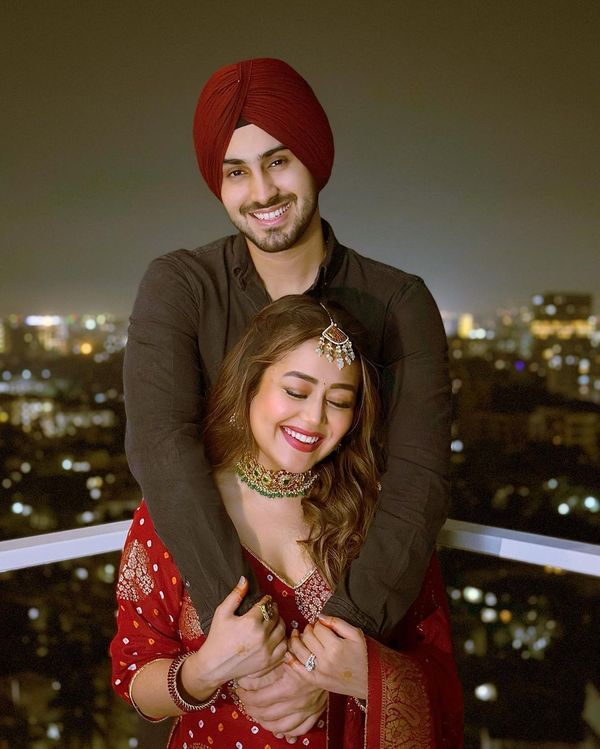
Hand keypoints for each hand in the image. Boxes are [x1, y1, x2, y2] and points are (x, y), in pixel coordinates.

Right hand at [185, 577, 286, 694]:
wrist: (214, 665)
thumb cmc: (217, 637)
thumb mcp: (222, 612)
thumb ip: (235, 595)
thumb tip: (245, 579)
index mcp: (250, 621)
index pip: (265, 605)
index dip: (266, 600)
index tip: (265, 599)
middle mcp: (261, 635)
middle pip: (276, 616)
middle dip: (274, 609)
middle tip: (271, 607)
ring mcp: (266, 650)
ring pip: (282, 631)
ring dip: (280, 623)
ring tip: (274, 620)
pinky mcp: (268, 662)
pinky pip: (284, 647)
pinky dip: (283, 640)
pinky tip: (276, 636)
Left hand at [235, 662, 325, 740]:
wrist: (331, 657)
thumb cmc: (306, 651)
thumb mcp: (285, 654)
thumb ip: (266, 667)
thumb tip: (244, 678)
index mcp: (289, 688)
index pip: (260, 700)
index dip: (246, 697)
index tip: (239, 691)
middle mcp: (298, 703)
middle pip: (267, 715)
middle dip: (252, 709)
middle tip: (245, 702)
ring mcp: (308, 710)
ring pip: (282, 727)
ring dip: (266, 723)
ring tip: (258, 715)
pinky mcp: (316, 712)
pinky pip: (300, 729)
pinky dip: (288, 732)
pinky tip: (279, 729)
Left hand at [286, 615, 367, 699]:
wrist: (371, 682)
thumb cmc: (364, 656)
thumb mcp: (356, 635)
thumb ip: (338, 623)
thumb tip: (321, 617)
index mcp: (336, 646)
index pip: (318, 628)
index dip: (318, 624)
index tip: (321, 625)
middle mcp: (326, 659)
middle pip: (308, 638)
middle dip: (307, 630)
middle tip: (310, 628)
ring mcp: (320, 672)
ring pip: (300, 652)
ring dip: (295, 641)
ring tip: (296, 635)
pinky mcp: (317, 681)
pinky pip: (299, 671)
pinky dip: (291, 662)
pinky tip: (288, 654)